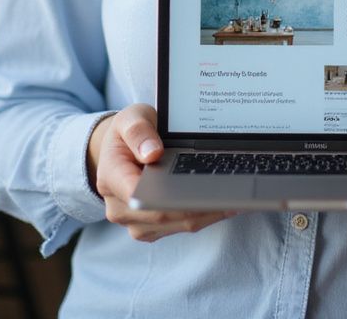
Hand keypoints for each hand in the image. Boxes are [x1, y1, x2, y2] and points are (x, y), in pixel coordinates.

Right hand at [88, 104, 233, 242]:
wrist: (122, 148)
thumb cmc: (128, 132)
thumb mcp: (130, 118)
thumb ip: (138, 132)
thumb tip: (152, 153)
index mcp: (111, 178)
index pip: (141, 196)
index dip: (172, 198)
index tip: (201, 191)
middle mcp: (119, 208)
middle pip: (163, 216)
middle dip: (198, 206)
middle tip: (230, 194)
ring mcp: (135, 222)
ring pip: (176, 225)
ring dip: (206, 214)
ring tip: (236, 198)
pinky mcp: (151, 228)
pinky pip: (179, 226)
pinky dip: (203, 216)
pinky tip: (224, 203)